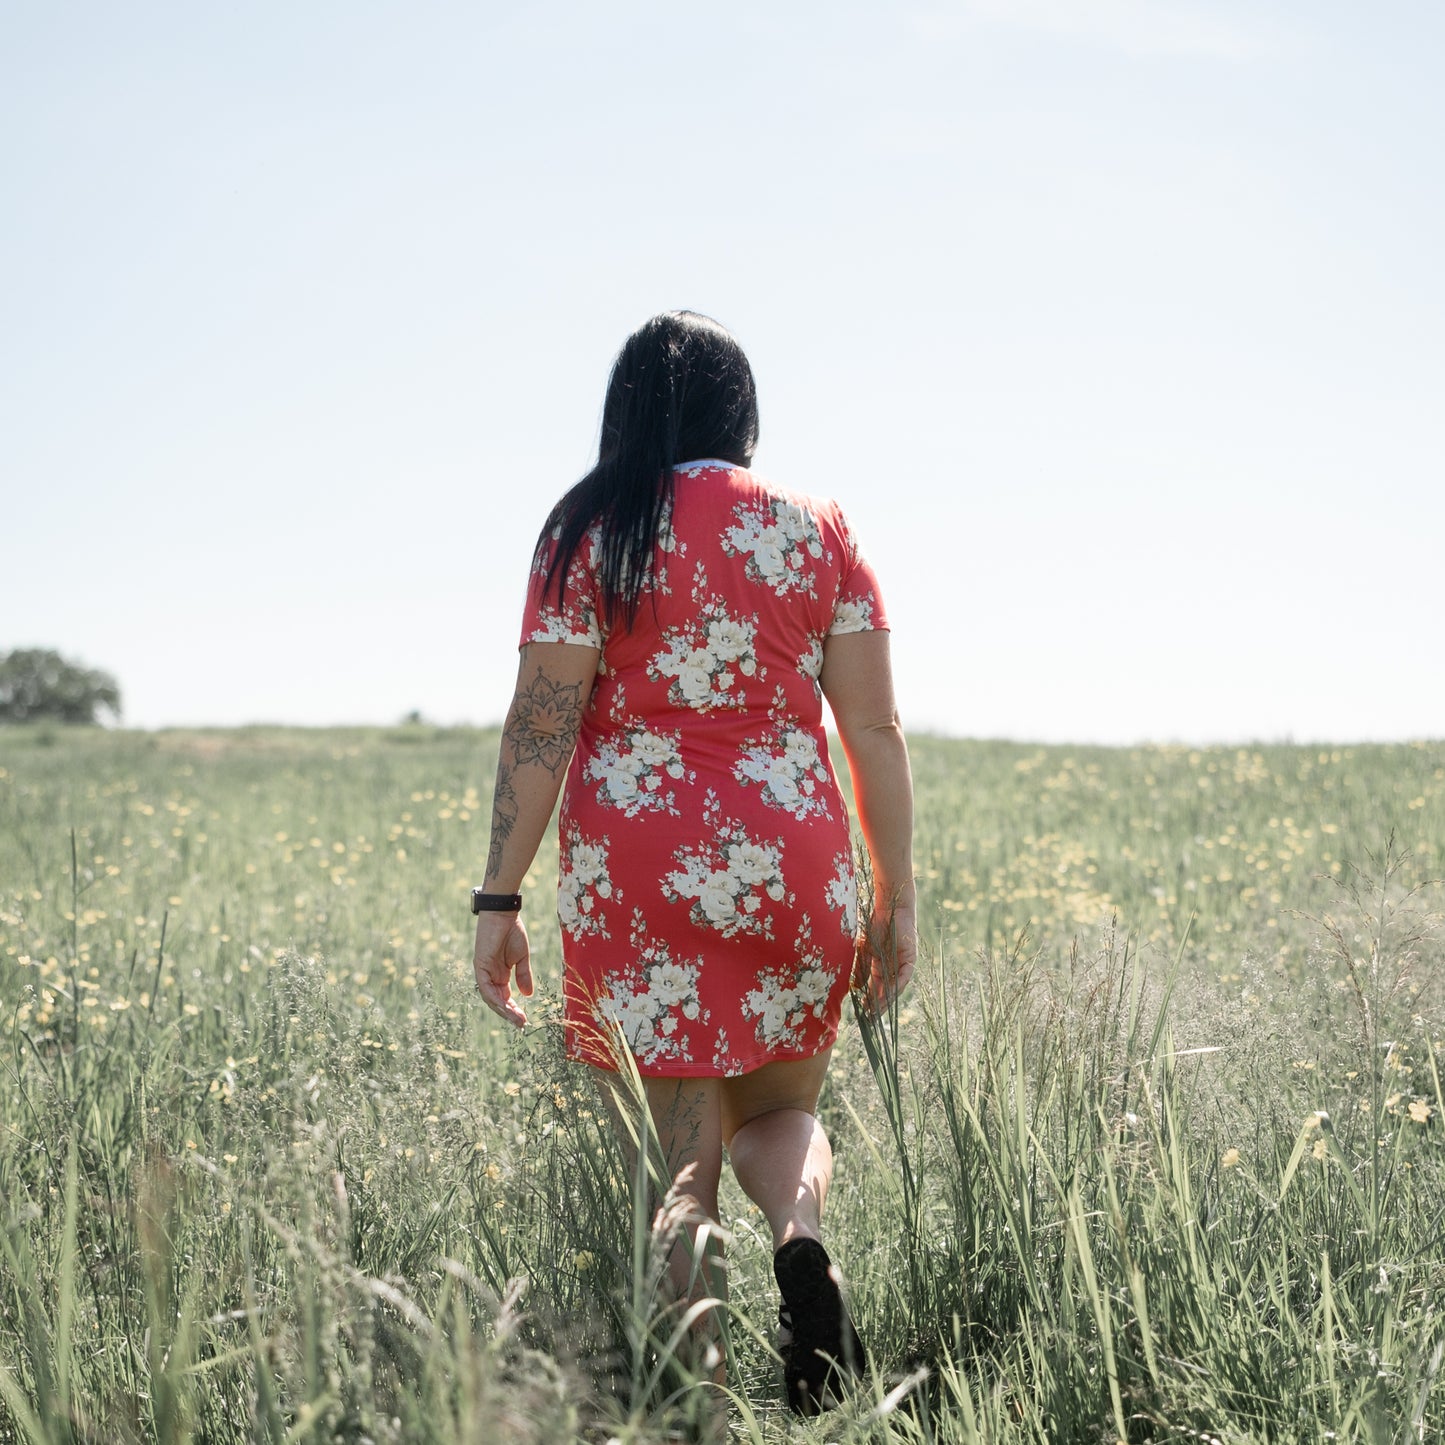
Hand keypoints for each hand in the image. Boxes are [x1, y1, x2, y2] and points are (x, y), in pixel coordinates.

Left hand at [472, 912, 532, 1026]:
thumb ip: (523, 975)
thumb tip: (528, 994)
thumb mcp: (521, 957)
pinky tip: (505, 1006)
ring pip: (491, 998)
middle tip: (521, 1024)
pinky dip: (494, 998)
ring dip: (503, 1010)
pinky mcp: (480, 966)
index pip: (505, 998)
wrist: (504, 914)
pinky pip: (486, 987)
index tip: (524, 1020)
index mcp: (500, 974)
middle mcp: (490, 976)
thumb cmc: (512, 932)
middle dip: (509, 1014)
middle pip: (497, 1001)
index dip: (513, 1009)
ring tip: (516, 1019)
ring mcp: (484, 972)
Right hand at [853, 901, 916, 1016]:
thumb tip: (854, 988)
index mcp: (880, 968)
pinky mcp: (910, 959)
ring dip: (887, 1000)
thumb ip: (859, 968)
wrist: (887, 908)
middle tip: (870, 1020)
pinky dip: (897, 985)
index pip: (875, 989)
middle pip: (885, 992)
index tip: (861, 1014)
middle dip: (878, 1006)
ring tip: (877, 1011)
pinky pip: (905, 976)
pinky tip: (889, 995)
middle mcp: (892, 969)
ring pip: (895, 987)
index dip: (868, 1001)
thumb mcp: (862, 951)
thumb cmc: (874, 925)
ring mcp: (901, 965)